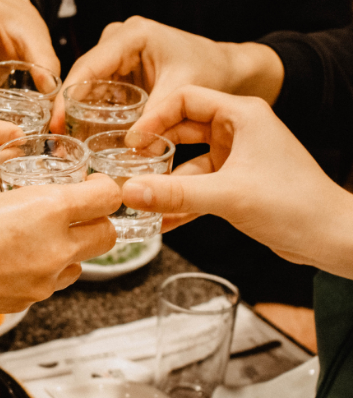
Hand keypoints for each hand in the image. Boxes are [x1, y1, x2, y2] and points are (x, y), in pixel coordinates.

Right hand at [0, 174, 120, 320]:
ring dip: (70, 249)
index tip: (93, 184)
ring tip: (38, 237)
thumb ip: (1, 195)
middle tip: (73, 211)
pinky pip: (49, 284)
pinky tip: (14, 259)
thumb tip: (3, 198)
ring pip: (80, 264)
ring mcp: (41, 282)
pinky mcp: (24, 302)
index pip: (107, 197)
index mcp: (46, 210)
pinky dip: (43, 270)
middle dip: (96, 221)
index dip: (105, 188)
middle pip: (107, 235)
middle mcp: (54, 249)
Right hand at [50, 16, 282, 133]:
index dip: (68, 97)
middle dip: (70, 108)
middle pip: (83, 76)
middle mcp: (120, 39)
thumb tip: (130, 145)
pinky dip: (96, 113)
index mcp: (132, 35)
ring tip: (69, 143)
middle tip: (58, 140)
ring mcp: (118, 54)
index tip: (56, 123)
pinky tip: (89, 136)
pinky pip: (101, 93)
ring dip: (81, 113)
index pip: (88, 66)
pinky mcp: (122, 70)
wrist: (230, 71)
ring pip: (89, 86)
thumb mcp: (182, 91)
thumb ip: (155, 117)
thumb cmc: (213, 71)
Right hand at [121, 85, 352, 277]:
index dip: (154, 117)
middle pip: (181, 130)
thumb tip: (130, 192)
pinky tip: (160, 221)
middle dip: (154, 151)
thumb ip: (175, 194)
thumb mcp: (228, 196)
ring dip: (165, 183)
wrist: (331, 237)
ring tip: (138, 201)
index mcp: (242, 115)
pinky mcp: (236, 183)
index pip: (185, 99)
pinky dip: (180, 202)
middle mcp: (238, 130)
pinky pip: (198, 187)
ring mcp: (236, 157)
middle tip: (127, 167)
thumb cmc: (295, 205)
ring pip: (186, 163)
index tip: (131, 140)